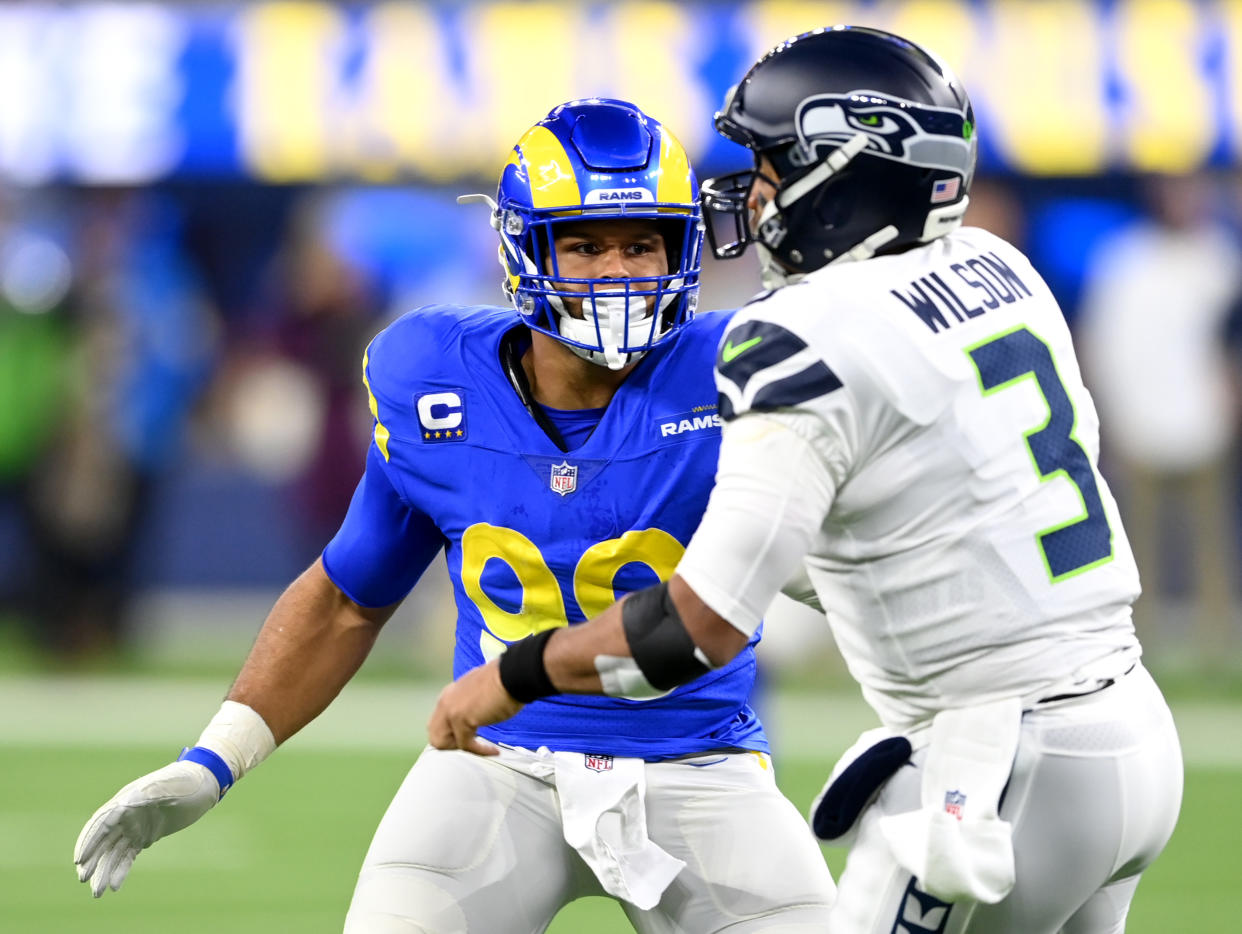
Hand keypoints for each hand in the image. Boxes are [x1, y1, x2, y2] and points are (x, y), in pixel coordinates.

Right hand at [74, 760, 220, 896]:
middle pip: (102, 841)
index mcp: (127, 800)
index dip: (89, 841)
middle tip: (84, 880)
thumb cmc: (185, 781)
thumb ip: (146, 795)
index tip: (79, 860)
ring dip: (104, 871)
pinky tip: (115, 886)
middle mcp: (126, 815)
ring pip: (113, 852)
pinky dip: (121, 870)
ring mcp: (135, 826)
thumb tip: (121, 806)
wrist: (205, 783)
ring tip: (98, 893)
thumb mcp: (167, 786)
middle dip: (92, 861)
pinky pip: (128, 855)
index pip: (101, 823)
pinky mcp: (146, 835)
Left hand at [427, 660, 522, 754]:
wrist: (513, 675)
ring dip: (462, 748)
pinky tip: (494, 751)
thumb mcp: (480, 693)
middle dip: (452, 745)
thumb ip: (470, 705)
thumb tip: (474, 718)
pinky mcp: (460, 719)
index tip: (471, 736)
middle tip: (473, 743)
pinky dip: (480, 751)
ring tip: (481, 747)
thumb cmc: (505, 683)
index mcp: (450, 694)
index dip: (453, 735)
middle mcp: (445, 701)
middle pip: (435, 736)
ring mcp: (450, 710)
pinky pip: (465, 745)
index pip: (438, 723)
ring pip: (442, 743)